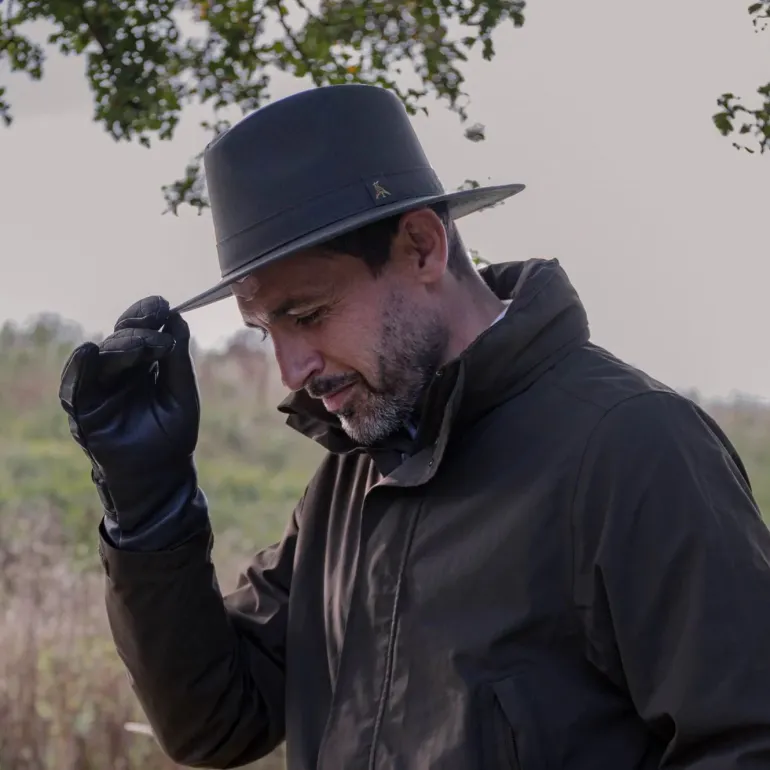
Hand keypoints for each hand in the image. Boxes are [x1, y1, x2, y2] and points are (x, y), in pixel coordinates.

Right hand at [59, 296, 199, 533]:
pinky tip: (90, 351)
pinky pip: (75, 384)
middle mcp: (119, 372)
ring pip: (101, 356)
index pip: (140, 330)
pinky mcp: (82, 408)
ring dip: (121, 345)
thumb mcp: (181, 395)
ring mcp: (99, 389)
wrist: (160, 477)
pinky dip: (81, 366)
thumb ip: (177, 360)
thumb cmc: (171, 436)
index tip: (163, 306)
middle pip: (120, 337)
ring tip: (140, 344)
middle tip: (156, 323)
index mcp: (143, 365)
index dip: (148, 315)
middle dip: (137, 326)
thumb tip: (177, 318)